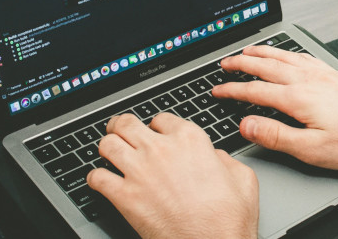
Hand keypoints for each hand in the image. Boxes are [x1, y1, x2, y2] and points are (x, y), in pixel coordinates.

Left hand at [86, 113, 258, 238]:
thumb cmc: (228, 218)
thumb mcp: (242, 177)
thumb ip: (224, 158)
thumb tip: (214, 156)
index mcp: (190, 139)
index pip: (161, 118)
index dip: (157, 125)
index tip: (155, 132)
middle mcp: (161, 149)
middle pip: (126, 123)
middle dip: (121, 126)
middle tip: (119, 130)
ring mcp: (139, 171)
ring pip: (107, 144)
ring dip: (106, 147)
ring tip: (108, 152)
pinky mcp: (124, 197)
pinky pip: (96, 178)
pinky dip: (95, 178)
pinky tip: (101, 181)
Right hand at [212, 45, 337, 169]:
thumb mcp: (313, 150)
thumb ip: (277, 136)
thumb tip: (247, 125)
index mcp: (299, 98)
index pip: (256, 90)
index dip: (233, 90)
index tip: (217, 90)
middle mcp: (309, 80)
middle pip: (266, 66)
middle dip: (242, 64)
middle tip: (225, 63)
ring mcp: (322, 74)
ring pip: (284, 57)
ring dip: (262, 53)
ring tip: (248, 51)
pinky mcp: (333, 75)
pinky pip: (302, 57)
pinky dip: (286, 52)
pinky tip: (286, 54)